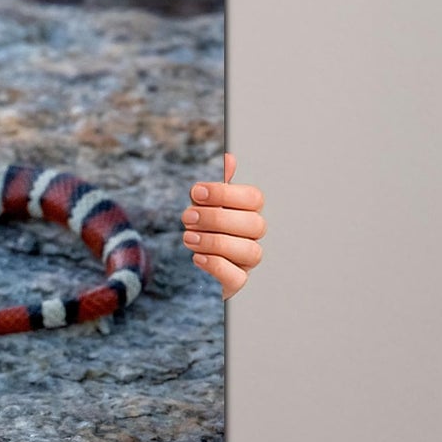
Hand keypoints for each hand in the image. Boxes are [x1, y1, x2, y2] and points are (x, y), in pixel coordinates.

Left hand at [182, 153, 263, 299]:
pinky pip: (238, 278)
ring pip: (250, 251)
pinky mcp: (235, 282)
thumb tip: (230, 158)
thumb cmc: (201, 230)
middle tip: (187, 217)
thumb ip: (216, 187)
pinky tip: (197, 257)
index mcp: (247, 213)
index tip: (196, 193)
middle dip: (217, 218)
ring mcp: (246, 261)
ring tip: (188, 237)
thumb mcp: (202, 205)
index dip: (225, 193)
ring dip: (215, 242)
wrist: (189, 264)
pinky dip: (217, 265)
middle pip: (254, 225)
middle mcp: (252, 237)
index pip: (254, 198)